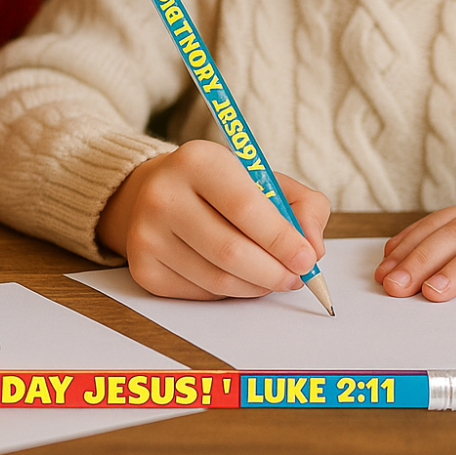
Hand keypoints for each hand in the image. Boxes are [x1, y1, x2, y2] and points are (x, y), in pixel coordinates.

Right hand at [96, 139, 329, 299]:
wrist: (158, 192)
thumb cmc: (220, 187)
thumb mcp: (263, 177)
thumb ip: (303, 206)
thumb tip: (314, 249)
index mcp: (196, 160)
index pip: (244, 206)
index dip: (281, 238)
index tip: (308, 258)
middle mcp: (163, 194)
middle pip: (230, 251)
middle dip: (274, 272)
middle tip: (297, 277)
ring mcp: (146, 233)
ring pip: (218, 280)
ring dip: (256, 287)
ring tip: (271, 276)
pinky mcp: (141, 267)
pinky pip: (200, 294)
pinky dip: (228, 293)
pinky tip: (235, 275)